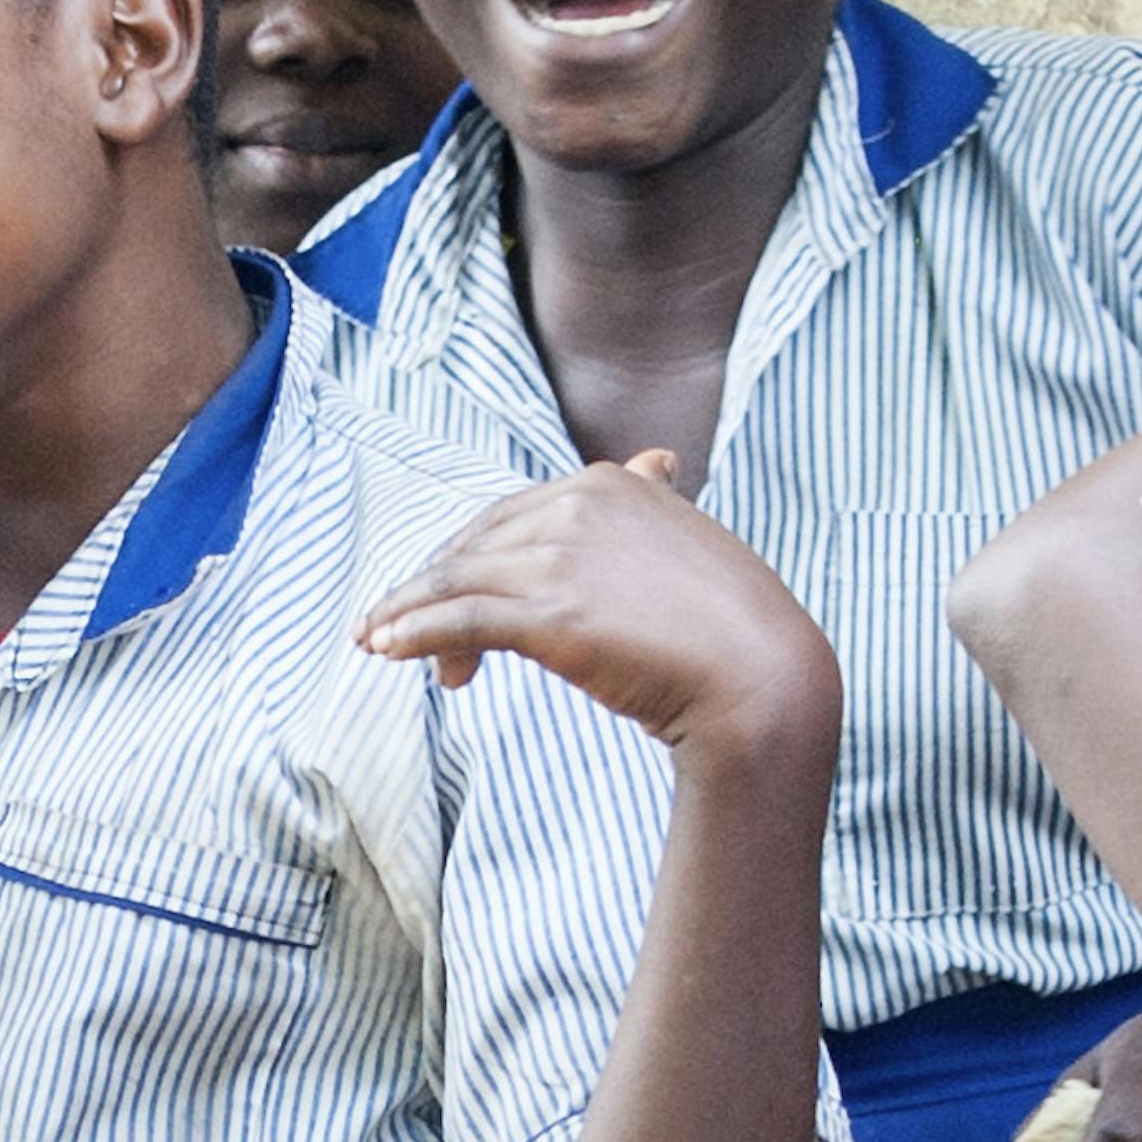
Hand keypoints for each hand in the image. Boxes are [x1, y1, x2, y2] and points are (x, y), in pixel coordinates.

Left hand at [354, 450, 843, 770]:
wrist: (763, 679)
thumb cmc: (733, 625)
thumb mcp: (688, 542)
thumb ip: (652, 506)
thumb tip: (652, 463)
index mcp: (608, 483)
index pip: (509, 516)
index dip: (471, 558)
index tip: (446, 593)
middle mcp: (578, 505)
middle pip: (474, 545)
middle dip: (432, 589)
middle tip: (401, 630)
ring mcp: (561, 557)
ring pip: (457, 580)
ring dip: (408, 614)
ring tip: (378, 643)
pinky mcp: (549, 612)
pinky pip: (460, 618)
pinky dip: (414, 633)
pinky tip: (387, 651)